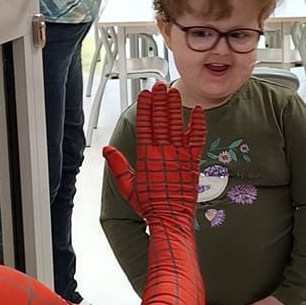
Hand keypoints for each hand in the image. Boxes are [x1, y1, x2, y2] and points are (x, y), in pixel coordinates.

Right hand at [103, 82, 204, 224]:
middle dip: (159, 101)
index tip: (145, 94)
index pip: (145, 125)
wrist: (171, 219)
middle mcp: (163, 152)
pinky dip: (198, 124)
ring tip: (173, 91)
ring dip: (175, 106)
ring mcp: (179, 155)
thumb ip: (118, 166)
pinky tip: (197, 111)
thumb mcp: (127, 186)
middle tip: (159, 85)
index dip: (145, 108)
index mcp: (146, 156)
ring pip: (176, 124)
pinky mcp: (193, 161)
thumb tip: (107, 150)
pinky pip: (197, 138)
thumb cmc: (150, 206)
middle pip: (160, 120)